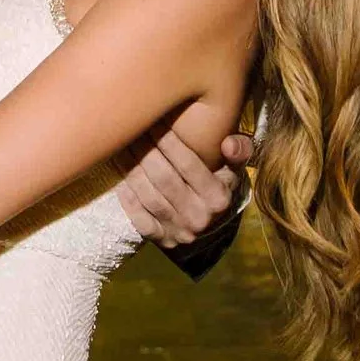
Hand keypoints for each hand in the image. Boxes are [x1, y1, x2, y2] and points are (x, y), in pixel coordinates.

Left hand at [117, 124, 249, 249]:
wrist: (210, 223)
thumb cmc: (219, 184)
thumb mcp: (234, 167)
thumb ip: (240, 151)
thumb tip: (228, 144)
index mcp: (218, 198)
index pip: (188, 164)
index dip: (168, 141)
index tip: (154, 121)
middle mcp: (200, 217)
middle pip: (164, 179)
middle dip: (145, 150)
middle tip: (134, 130)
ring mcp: (179, 231)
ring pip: (149, 197)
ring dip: (132, 169)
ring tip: (123, 146)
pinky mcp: (162, 239)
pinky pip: (139, 219)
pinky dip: (127, 197)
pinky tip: (119, 175)